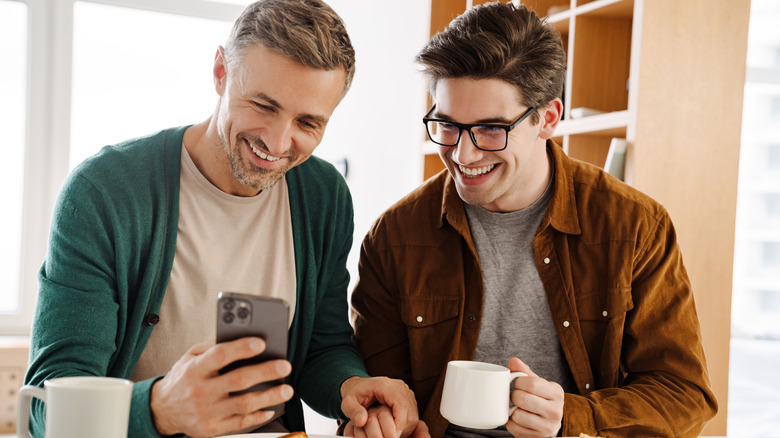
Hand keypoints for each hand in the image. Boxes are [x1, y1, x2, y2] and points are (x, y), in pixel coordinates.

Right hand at [150, 338, 293, 437]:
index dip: (242, 348)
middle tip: (285, 365)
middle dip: (265, 372)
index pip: (220, 355)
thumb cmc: (183, 378)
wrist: (162, 410)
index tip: (261, 343)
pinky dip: (258, 416)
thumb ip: (212, 346)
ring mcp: (207, 412)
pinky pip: (240, 423)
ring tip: (287, 389)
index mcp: (195, 369)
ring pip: (244, 404)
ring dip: (269, 396)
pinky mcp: (212, 428)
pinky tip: (271, 408)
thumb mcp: (190, 357)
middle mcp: (200, 391)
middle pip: (238, 380)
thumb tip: (239, 337)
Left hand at [340, 376, 419, 437]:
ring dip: (404, 430)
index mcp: (387, 385)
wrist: (360, 387)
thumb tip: (362, 420)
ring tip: (390, 435)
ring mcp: (406, 394)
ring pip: (413, 418)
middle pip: (410, 414)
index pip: (401, 406)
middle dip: (401, 430)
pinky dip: (404, 427)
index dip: (399, 424)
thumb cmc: (356, 394)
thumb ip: (353, 411)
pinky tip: (393, 431)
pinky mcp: (409, 401)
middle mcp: (400, 388)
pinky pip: (412, 418)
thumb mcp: (348, 402)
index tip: (391, 437)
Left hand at [506, 358, 563, 437]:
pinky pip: (514, 428)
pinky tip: (518, 419)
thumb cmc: (541, 399)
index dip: (518, 382)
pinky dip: (511, 422)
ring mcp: (548, 427)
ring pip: (518, 415)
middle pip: (523, 399)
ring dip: (512, 410)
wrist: (549, 422)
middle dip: (514, 396)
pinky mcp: (538, 437)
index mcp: (557, 393)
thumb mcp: (537, 384)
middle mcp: (556, 411)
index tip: (518, 383)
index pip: (532, 383)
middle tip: (516, 396)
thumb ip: (524, 372)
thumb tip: (513, 361)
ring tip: (518, 408)